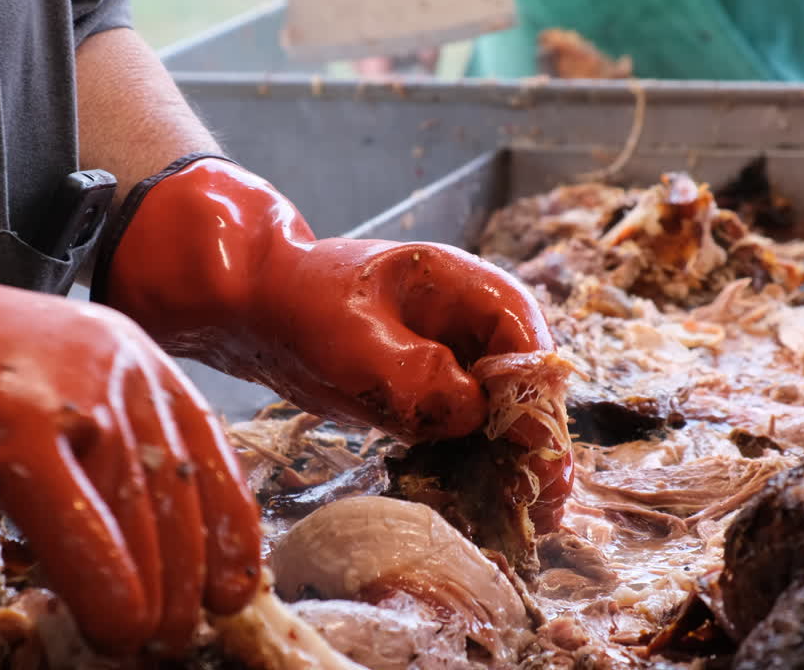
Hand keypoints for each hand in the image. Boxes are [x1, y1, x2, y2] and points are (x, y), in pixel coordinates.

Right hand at [0, 171, 261, 654]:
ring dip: (149, 587)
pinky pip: (67, 506)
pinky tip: (112, 618)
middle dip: (185, 576)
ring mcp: (64, 382)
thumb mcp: (60, 415)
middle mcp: (117, 364)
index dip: (228, 533)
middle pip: (174, 486)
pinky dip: (95, 571)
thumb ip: (112, 464)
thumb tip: (160, 561)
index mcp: (138, 365)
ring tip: (143, 642)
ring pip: (131, 500)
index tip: (234, 592)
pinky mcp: (8, 410)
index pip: (207, 456)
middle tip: (176, 638)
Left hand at [96, 157, 572, 526]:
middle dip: (536, 441)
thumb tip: (471, 411)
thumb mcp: (353, 338)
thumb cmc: (301, 305)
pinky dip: (474, 464)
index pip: (524, 336)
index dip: (537, 393)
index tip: (539, 447)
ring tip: (530, 517)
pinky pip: (464, 431)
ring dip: (512, 461)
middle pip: (523, 381)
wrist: (255, 310)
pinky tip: (485, 505)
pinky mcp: (430, 393)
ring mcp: (452, 359)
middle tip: (547, 503)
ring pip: (500, 412)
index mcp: (462, 286)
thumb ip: (414, 374)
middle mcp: (468, 323)